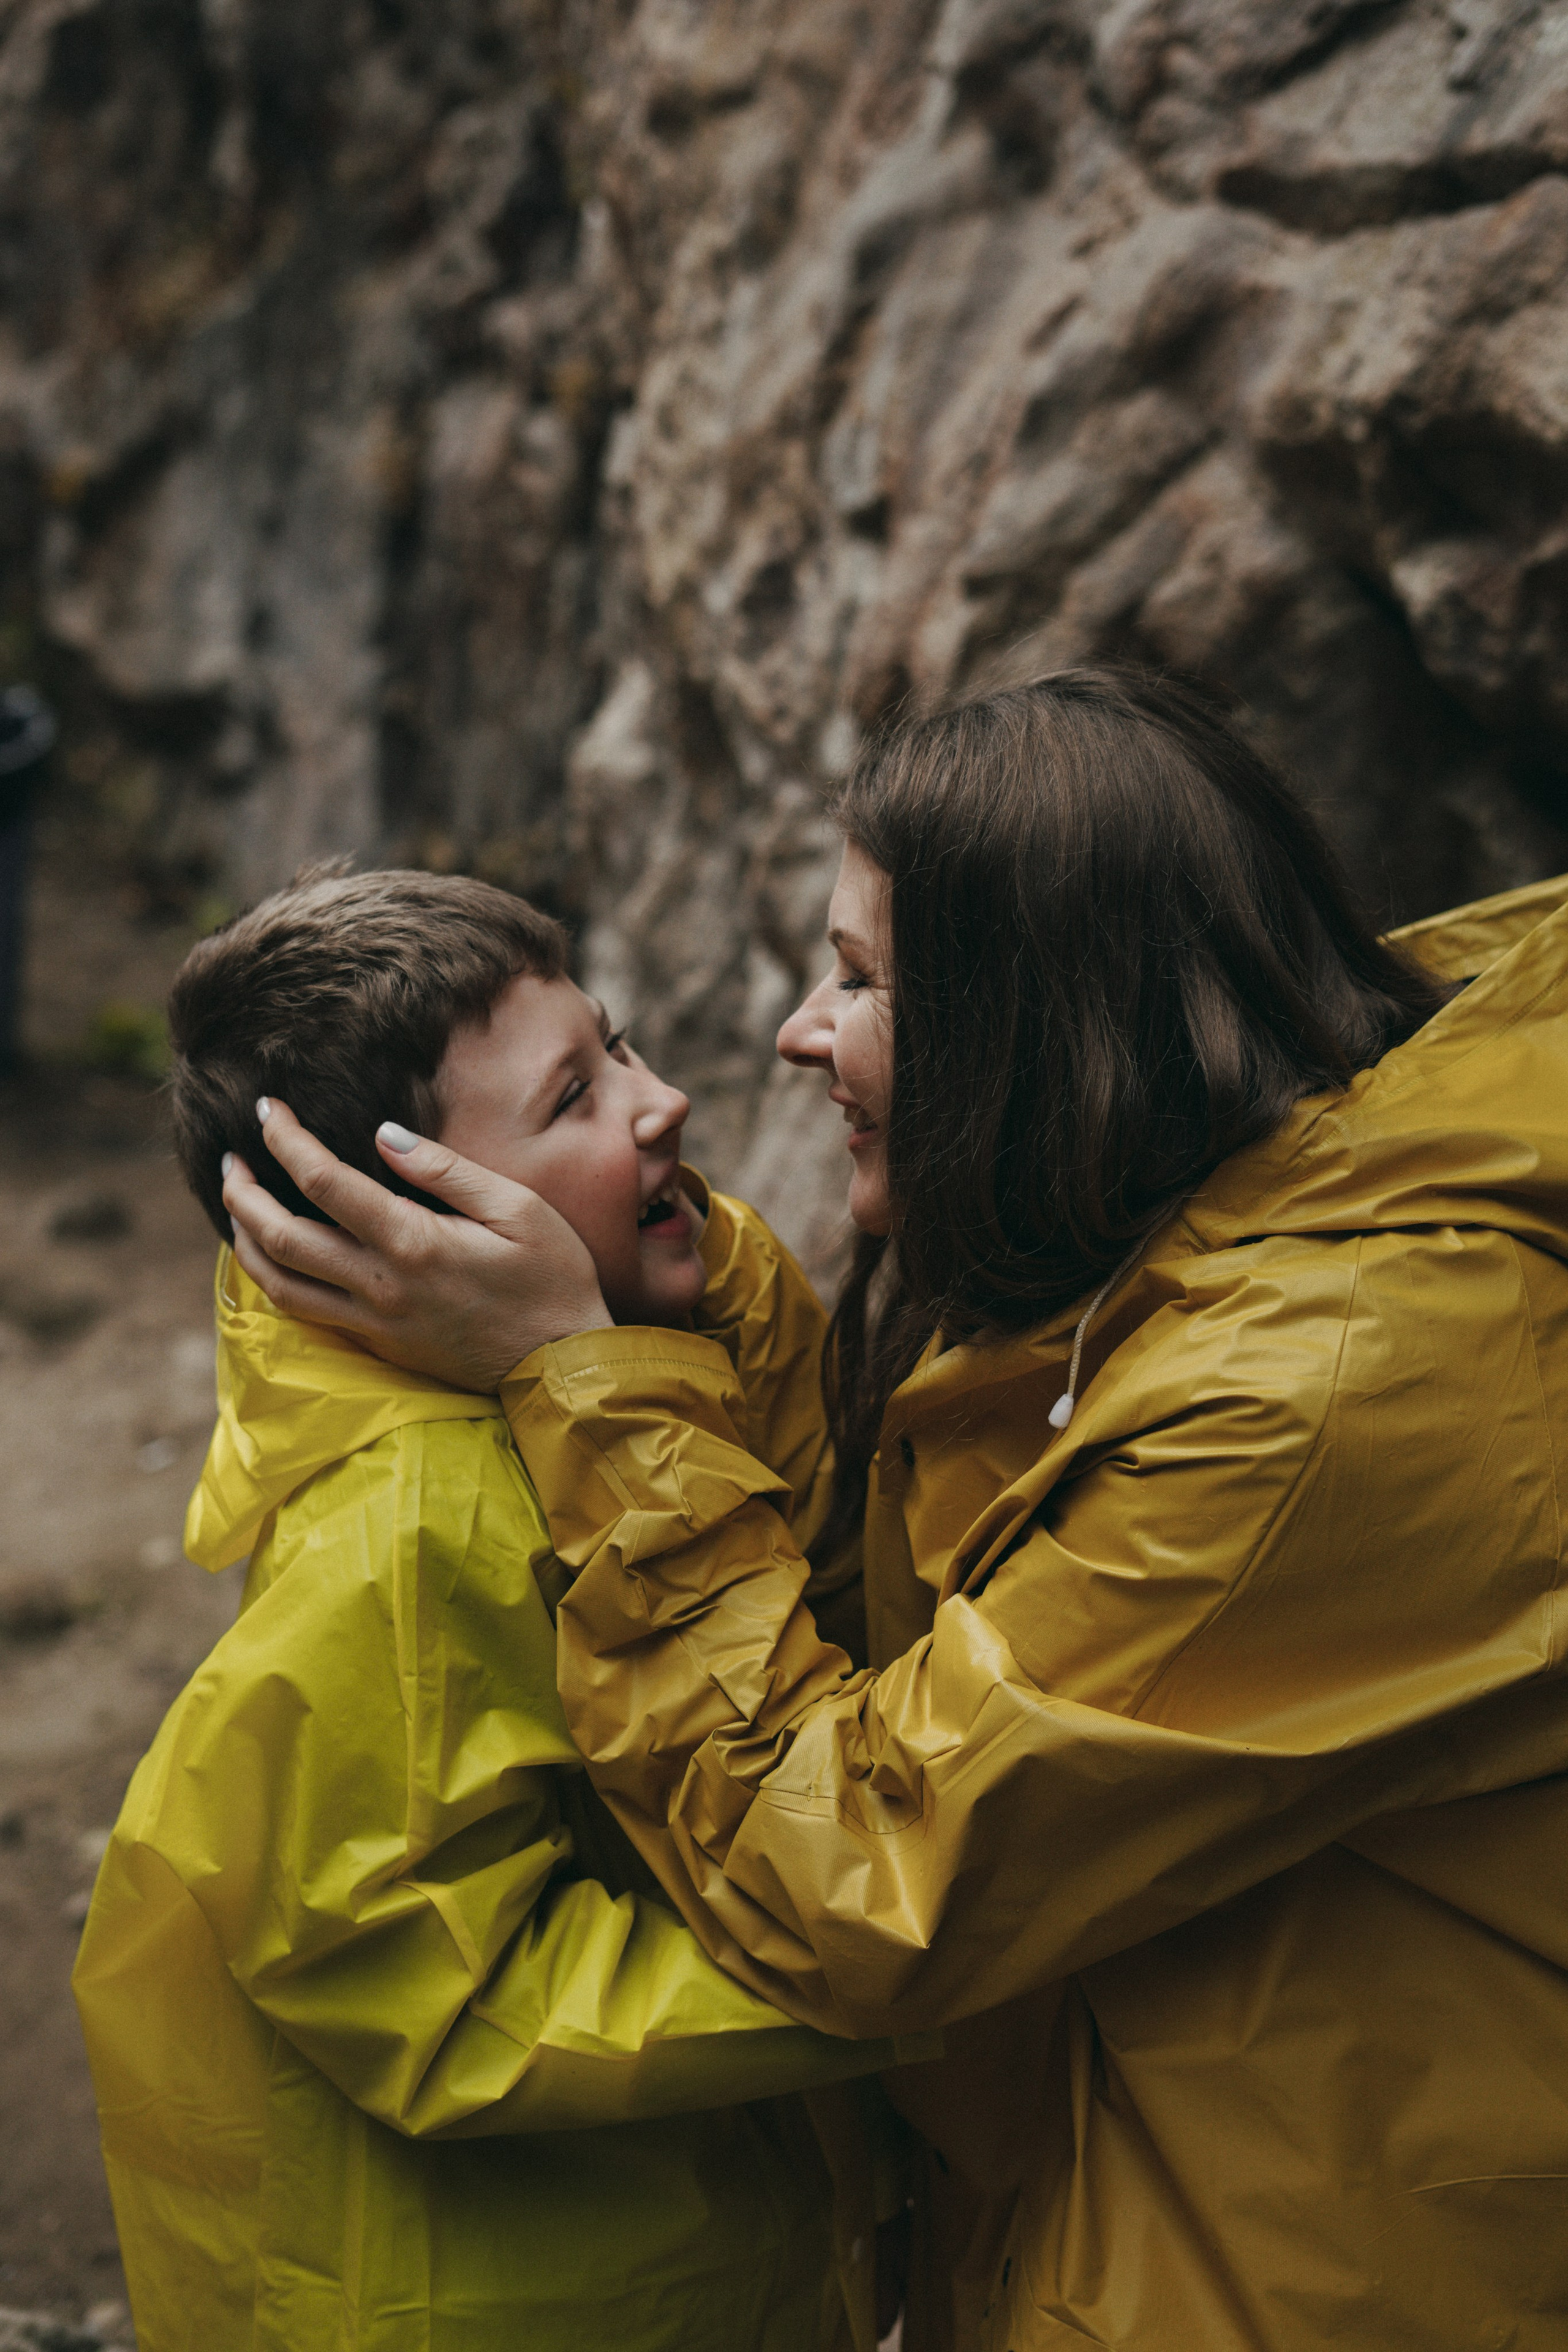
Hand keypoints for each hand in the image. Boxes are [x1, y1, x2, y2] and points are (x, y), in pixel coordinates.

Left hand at [221, 1099, 611, 1390]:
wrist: (563, 1367)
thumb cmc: (554, 1278)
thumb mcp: (519, 1208)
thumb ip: (447, 1171)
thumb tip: (384, 1137)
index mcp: (414, 1243)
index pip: (324, 1183)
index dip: (285, 1141)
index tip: (265, 1109)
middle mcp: (382, 1287)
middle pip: (281, 1238)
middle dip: (242, 1193)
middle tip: (230, 1159)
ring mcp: (376, 1324)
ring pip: (280, 1285)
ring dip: (246, 1241)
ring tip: (237, 1205)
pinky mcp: (380, 1347)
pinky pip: (307, 1311)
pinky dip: (276, 1278)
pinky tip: (274, 1254)